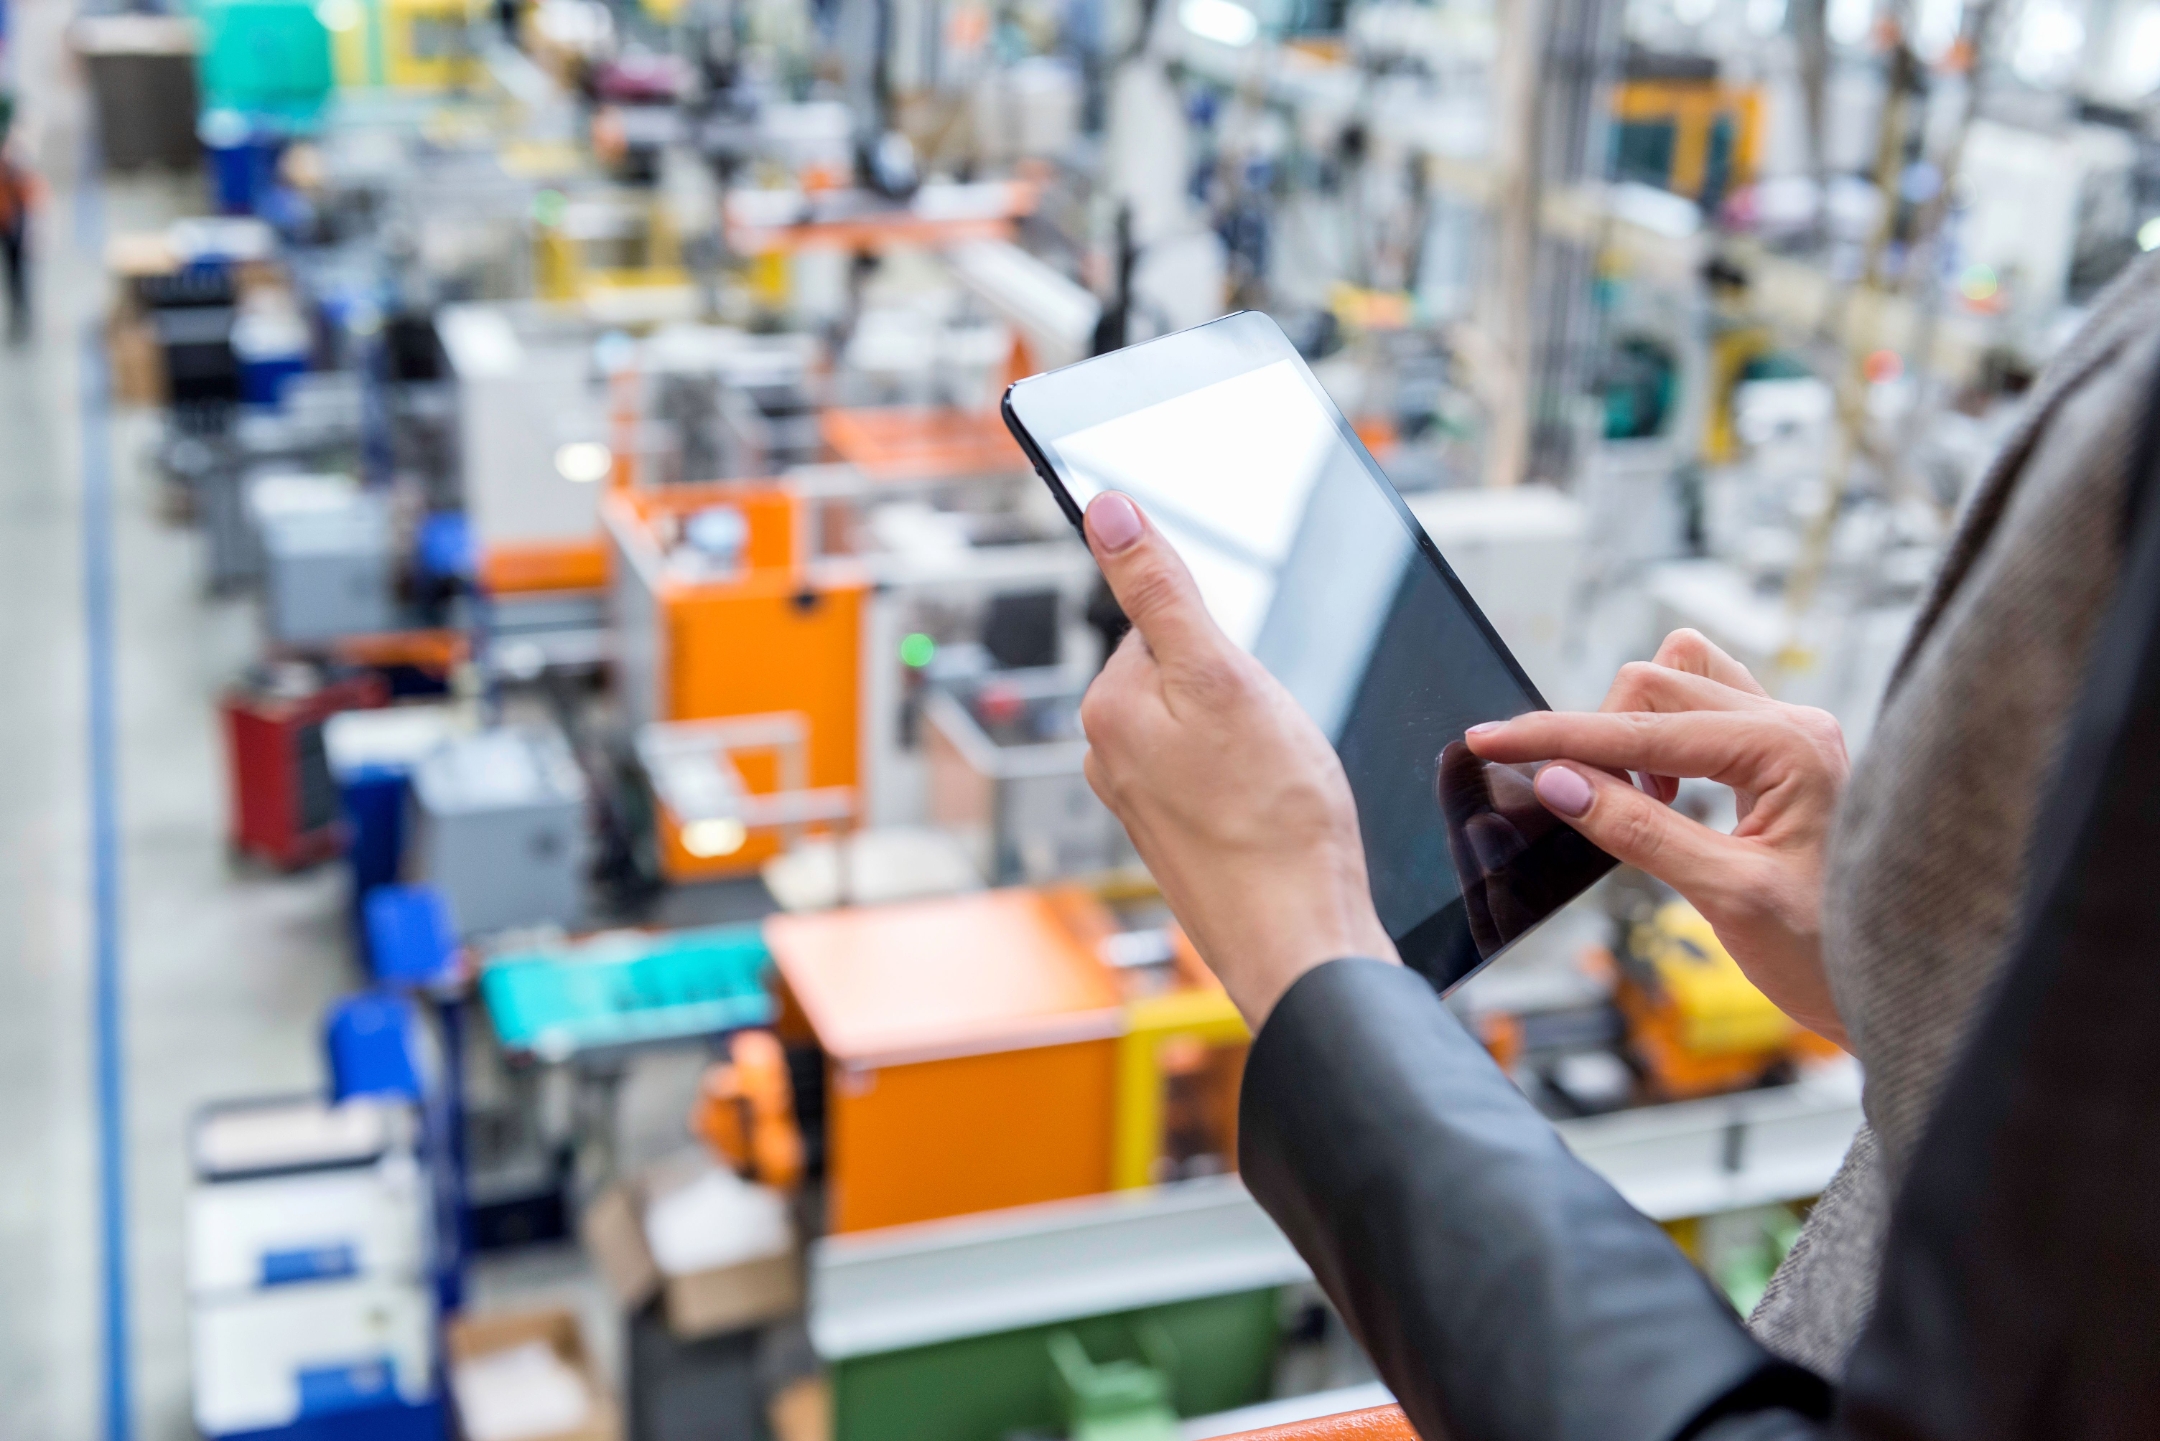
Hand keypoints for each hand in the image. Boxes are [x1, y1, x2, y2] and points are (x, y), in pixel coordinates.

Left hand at [1077, 492, 1398, 1027]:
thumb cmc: (1274, 820)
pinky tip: (1278, 813)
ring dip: (1254, 739)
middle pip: (1188, 673)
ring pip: (1211, 727)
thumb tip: (1106, 511)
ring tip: (1279, 783)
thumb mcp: (1222, 676)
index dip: (1225, 644)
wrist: (1301, 942)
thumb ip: (1161, 590)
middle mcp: (1109, 756)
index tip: (1251, 689)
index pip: (1165, 622)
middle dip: (1240, 690)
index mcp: (1107, 708)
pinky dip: (1257, 784)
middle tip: (1273, 741)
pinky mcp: (1180, 838)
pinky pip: (1223, 777)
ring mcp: (1143, 803)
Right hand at [1463, 630, 1850, 1047]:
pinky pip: (1701, 709)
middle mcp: (1793, 723)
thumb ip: (1638, 830)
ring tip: (1637, 800)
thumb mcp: (1726, 898)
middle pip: (1655, 683)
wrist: (1899, 984)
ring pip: (1678, 680)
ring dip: (1633, 728)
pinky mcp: (1780, 754)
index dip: (1556, 736)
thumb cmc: (1831, 953)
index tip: (1488, 739)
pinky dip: (1660, 739)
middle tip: (1580, 804)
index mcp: (1789, 748)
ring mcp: (1789, 734)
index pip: (1643, 729)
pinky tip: (1662, 795)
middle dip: (1597, 735)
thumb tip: (1559, 782)